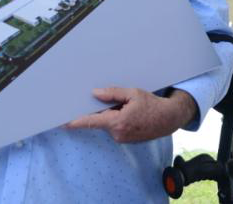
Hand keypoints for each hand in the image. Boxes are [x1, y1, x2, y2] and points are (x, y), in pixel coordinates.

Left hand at [66, 87, 197, 142]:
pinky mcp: (126, 140)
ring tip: (131, 107)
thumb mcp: (133, 93)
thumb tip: (95, 94)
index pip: (92, 122)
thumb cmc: (152, 105)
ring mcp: (122, 138)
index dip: (77, 122)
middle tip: (120, 102)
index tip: (63, 123)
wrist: (169, 118)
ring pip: (109, 123)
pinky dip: (119, 120)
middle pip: (102, 120)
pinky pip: (116, 127)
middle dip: (105, 110)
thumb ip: (112, 94)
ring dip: (114, 114)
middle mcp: (118, 133)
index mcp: (118, 122)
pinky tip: (132, 114)